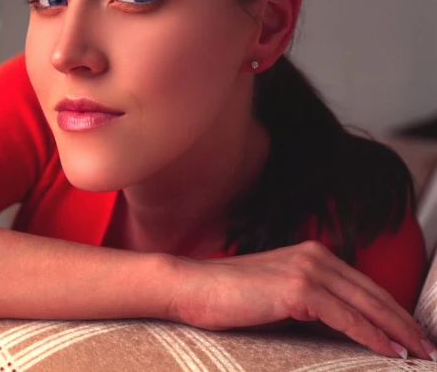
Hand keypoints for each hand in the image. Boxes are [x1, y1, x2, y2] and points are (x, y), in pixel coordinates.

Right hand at [165, 240, 433, 360]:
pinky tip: (390, 352)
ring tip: (419, 353)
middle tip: (428, 347)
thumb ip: (310, 302)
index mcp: (310, 254)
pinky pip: (347, 317)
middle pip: (373, 293)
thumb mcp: (276, 294)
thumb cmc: (228, 295)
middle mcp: (314, 256)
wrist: (193, 286)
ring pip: (366, 305)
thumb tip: (340, 327)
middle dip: (404, 323)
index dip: (392, 310)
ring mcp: (306, 270)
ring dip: (398, 332)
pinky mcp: (298, 289)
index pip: (364, 285)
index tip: (412, 334)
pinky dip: (372, 335)